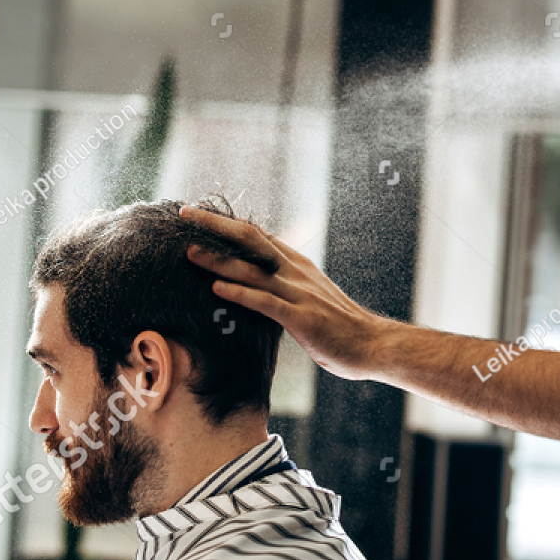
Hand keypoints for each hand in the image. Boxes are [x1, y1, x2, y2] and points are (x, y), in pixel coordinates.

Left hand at [180, 205, 382, 380]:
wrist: (374, 344)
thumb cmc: (340, 327)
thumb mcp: (310, 298)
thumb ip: (286, 287)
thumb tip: (260, 284)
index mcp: (297, 265)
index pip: (257, 236)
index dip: (226, 223)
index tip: (198, 214)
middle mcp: (296, 272)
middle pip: (250, 240)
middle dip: (216, 226)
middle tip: (185, 214)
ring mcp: (300, 293)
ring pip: (253, 269)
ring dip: (219, 259)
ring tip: (189, 252)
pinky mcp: (302, 318)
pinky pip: (266, 302)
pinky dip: (240, 293)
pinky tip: (217, 289)